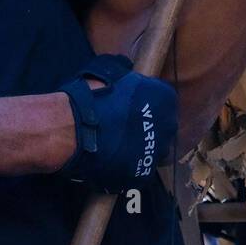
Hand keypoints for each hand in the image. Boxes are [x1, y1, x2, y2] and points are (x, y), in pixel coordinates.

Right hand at [55, 54, 177, 192]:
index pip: (164, 100)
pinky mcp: (142, 175)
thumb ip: (126, 71)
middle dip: (150, 127)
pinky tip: (113, 161)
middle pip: (163, 127)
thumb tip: (127, 69)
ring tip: (120, 146)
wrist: (77, 128)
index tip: (134, 107)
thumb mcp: (111, 70)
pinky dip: (129, 166)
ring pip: (154, 151)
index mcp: (165, 98)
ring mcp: (156, 152)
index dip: (149, 104)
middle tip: (126, 127)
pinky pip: (139, 169)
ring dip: (142, 148)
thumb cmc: (94, 95)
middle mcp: (168, 126)